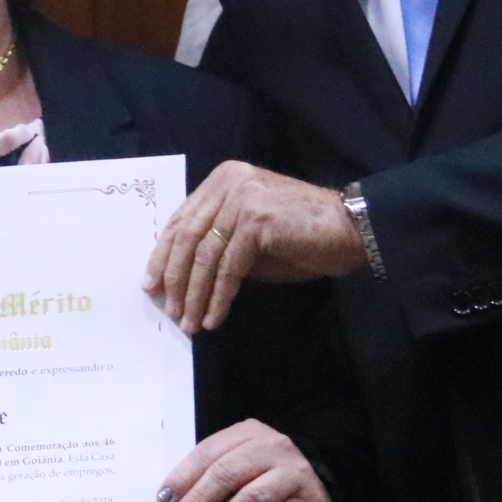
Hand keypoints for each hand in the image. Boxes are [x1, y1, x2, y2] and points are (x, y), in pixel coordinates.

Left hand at [143, 161, 364, 331]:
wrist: (351, 231)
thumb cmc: (300, 237)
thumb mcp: (249, 237)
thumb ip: (217, 244)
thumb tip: (179, 278)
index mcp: (222, 180)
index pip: (182, 220)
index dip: (163, 254)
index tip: (151, 285)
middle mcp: (229, 182)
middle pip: (187, 237)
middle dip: (174, 278)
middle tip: (168, 310)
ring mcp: (242, 198)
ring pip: (205, 255)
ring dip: (194, 294)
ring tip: (189, 322)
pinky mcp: (255, 220)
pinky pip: (228, 268)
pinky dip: (218, 297)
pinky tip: (214, 318)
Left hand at [157, 418, 334, 501]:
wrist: (321, 490)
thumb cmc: (267, 477)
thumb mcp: (240, 464)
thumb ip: (211, 474)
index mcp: (248, 433)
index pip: (208, 451)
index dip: (183, 476)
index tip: (164, 499)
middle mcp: (273, 448)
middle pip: (226, 472)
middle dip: (197, 499)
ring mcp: (293, 475)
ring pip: (249, 498)